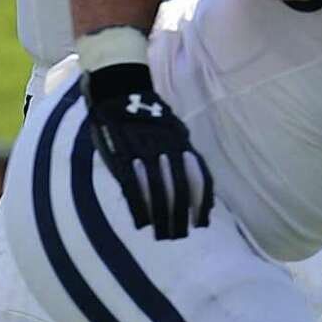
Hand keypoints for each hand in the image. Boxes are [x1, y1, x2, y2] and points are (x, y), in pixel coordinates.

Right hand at [81, 64, 213, 239]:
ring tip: (162, 235)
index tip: (202, 223)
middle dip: (180, 216)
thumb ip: (184, 153)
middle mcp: (166, 148)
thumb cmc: (148, 111)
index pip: (198, 176)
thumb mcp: (173, 128)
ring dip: (161, 217)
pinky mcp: (121, 155)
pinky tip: (141, 223)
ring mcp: (142, 151)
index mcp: (180, 142)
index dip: (202, 202)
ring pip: (157, 191)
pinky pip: (132, 186)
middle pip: (178, 189)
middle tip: (178, 235)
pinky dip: (138, 207)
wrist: (119, 87)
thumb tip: (198, 177)